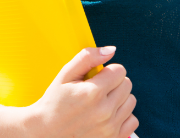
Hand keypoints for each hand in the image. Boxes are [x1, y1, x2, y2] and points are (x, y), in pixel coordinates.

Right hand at [0, 47, 137, 137]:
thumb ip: (88, 58)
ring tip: (101, 101)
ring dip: (119, 98)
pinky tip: (107, 114)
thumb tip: (111, 50)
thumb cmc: (54, 103)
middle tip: (97, 89)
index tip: (97, 77)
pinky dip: (123, 116)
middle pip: (127, 84)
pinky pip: (132, 120)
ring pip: (131, 101)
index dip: (108, 70)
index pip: (120, 70)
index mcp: (92, 93)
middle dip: (114, 82)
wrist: (46, 133)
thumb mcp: (65, 75)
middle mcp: (104, 111)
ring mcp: (110, 127)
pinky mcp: (113, 138)